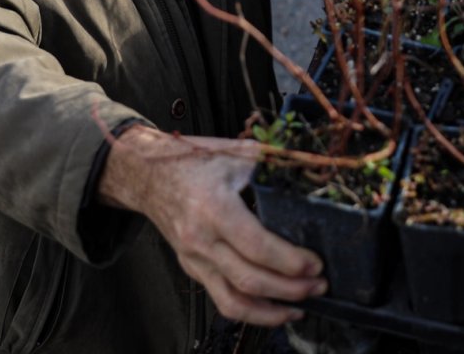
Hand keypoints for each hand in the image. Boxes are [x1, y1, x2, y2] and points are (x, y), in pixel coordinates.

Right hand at [98, 125, 325, 325]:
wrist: (145, 174)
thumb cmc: (190, 160)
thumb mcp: (234, 151)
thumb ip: (273, 162)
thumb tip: (311, 170)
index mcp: (213, 207)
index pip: (256, 246)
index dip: (290, 261)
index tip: (315, 264)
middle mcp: (200, 239)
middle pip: (249, 279)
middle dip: (290, 289)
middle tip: (318, 286)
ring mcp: (193, 258)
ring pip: (233, 301)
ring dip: (270, 311)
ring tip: (300, 307)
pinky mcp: (191, 267)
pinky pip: (221, 298)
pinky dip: (249, 310)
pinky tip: (273, 308)